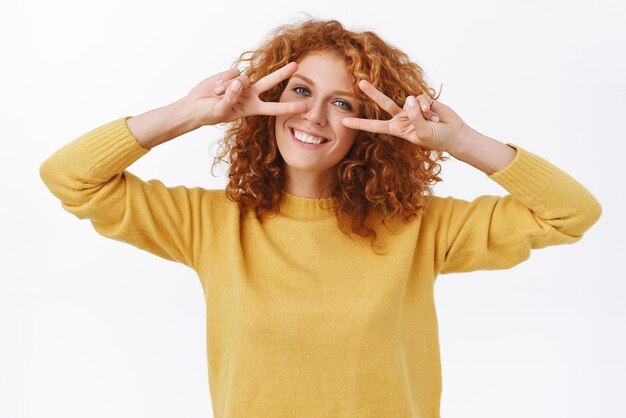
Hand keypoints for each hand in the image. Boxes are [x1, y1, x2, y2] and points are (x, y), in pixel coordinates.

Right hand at [186, 62, 306, 126]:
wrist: (195, 106)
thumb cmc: (208, 114)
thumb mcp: (220, 111)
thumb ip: (230, 98)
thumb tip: (238, 83)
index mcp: (252, 108)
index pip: (274, 108)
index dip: (289, 107)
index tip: (305, 106)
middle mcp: (250, 94)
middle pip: (269, 82)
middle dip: (282, 73)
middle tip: (296, 66)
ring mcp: (241, 84)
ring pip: (244, 77)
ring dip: (229, 86)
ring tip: (217, 94)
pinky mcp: (231, 75)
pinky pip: (233, 72)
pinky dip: (224, 80)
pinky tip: (216, 87)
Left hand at [342, 80, 466, 152]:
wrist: (454, 134)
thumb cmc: (437, 138)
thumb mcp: (422, 133)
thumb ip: (414, 116)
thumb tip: (409, 98)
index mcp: (397, 128)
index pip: (375, 126)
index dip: (360, 124)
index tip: (345, 122)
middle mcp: (402, 117)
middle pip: (384, 103)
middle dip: (373, 93)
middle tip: (360, 82)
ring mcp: (412, 108)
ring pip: (408, 100)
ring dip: (421, 111)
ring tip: (431, 121)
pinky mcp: (423, 100)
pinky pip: (421, 98)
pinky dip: (427, 106)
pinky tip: (434, 115)